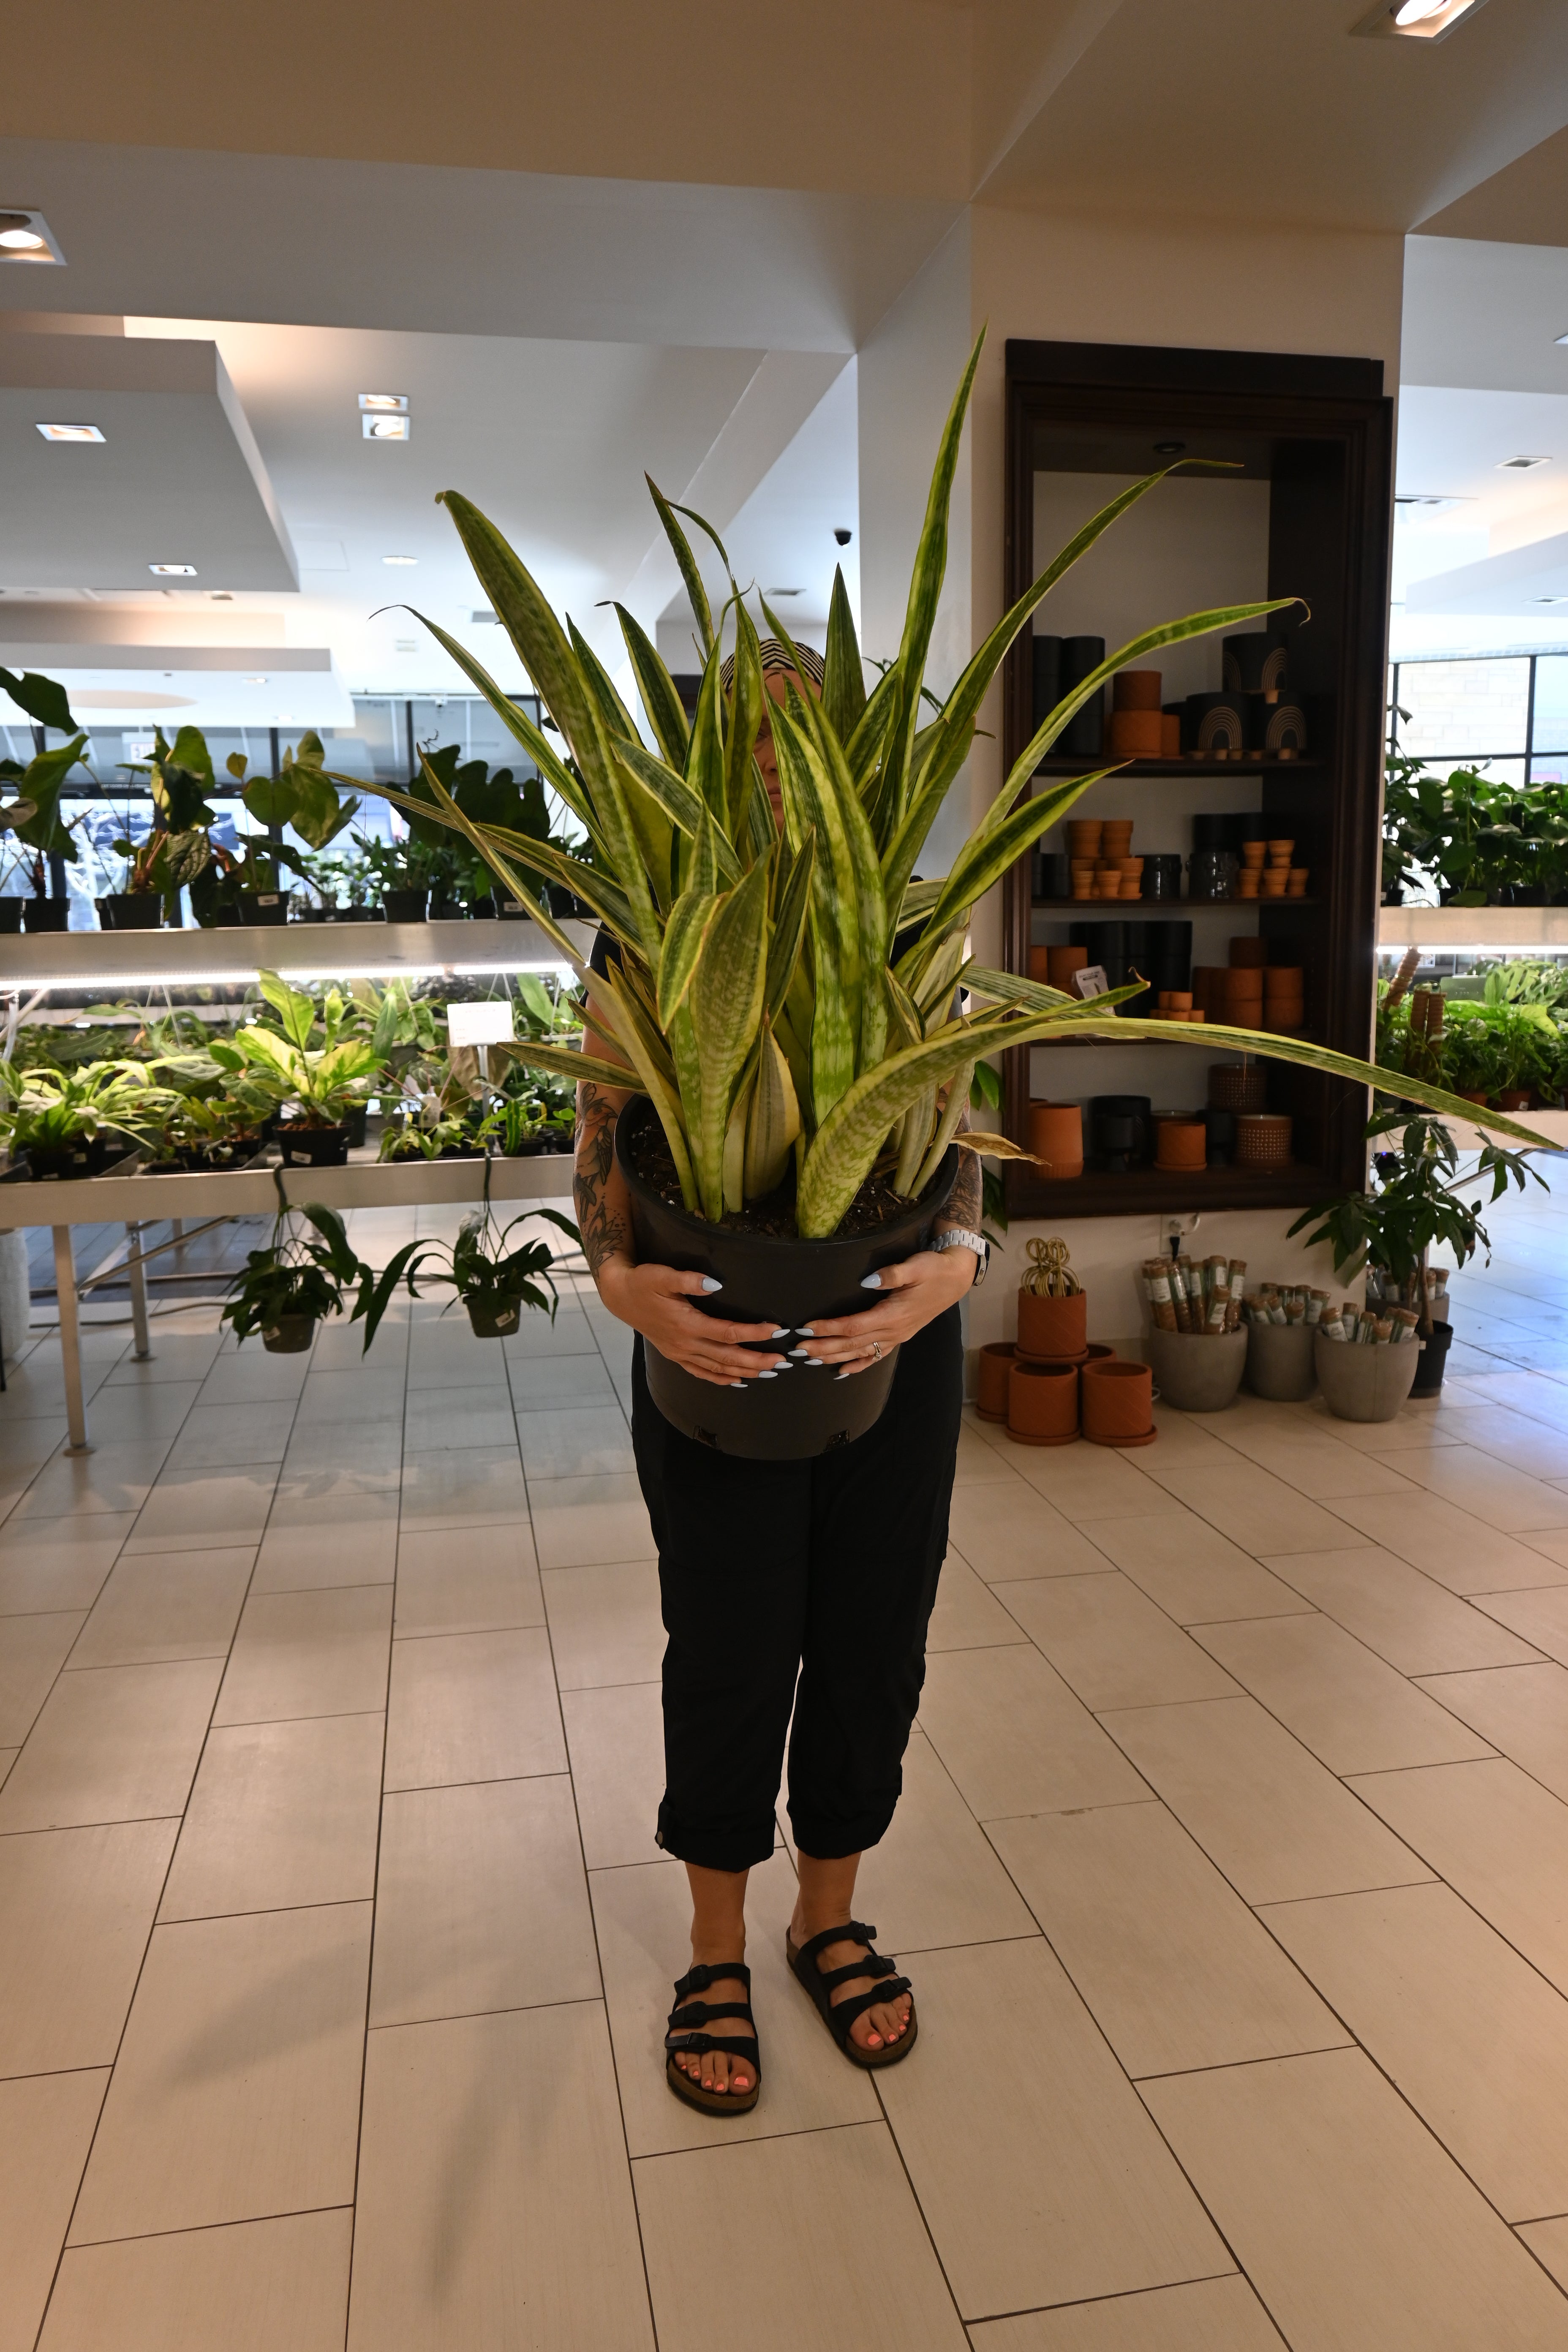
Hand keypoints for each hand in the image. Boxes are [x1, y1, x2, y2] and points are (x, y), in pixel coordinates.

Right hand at [595, 1257, 789, 1388]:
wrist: (620, 1296)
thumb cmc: (643, 1282)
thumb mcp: (663, 1275)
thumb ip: (690, 1280)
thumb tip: (716, 1284)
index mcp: (686, 1324)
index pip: (727, 1332)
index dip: (753, 1333)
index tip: (776, 1330)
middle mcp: (685, 1343)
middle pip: (727, 1357)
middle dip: (757, 1361)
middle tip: (782, 1361)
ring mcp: (679, 1352)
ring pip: (717, 1369)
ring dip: (744, 1372)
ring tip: (769, 1373)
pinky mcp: (675, 1355)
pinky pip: (701, 1372)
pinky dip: (720, 1379)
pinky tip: (737, 1382)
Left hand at [797, 1246, 976, 1375]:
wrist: (955, 1279)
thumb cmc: (934, 1270)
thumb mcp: (916, 1266)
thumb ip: (892, 1275)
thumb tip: (866, 1281)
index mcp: (894, 1314)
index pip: (854, 1325)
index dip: (829, 1328)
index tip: (808, 1327)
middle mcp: (894, 1330)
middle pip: (853, 1343)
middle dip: (824, 1347)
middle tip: (799, 1349)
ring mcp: (897, 1336)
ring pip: (861, 1352)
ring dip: (835, 1357)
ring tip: (811, 1359)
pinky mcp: (900, 1336)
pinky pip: (876, 1356)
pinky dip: (858, 1366)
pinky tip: (842, 1372)